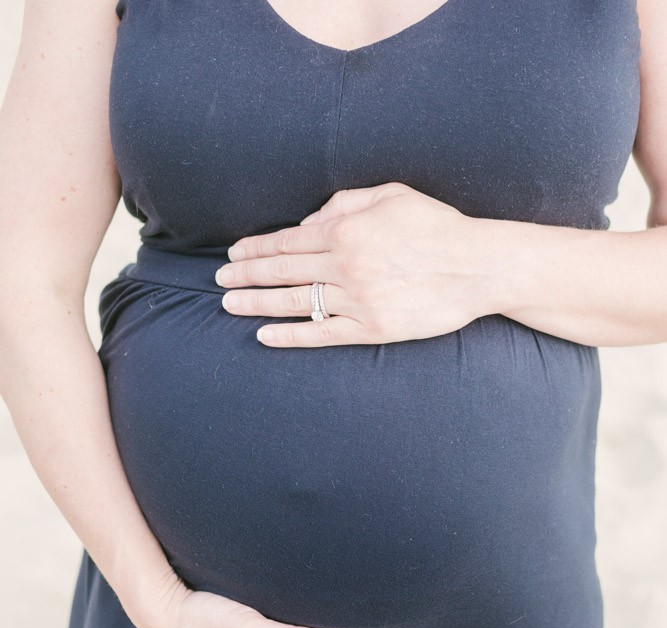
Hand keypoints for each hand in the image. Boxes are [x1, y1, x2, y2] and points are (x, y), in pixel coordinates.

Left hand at [215, 181, 500, 347]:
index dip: (255, 249)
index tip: (235, 256)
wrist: (478, 267)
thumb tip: (307, 220)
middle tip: (220, 282)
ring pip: (293, 303)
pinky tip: (264, 335)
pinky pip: (320, 334)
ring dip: (256, 304)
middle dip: (245, 276)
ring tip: (229, 305)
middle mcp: (344, 265)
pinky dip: (289, 336)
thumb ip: (344, 202)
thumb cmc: (436, 225)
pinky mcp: (371, 328)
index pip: (287, 241)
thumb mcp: (390, 195)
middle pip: (281, 271)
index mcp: (345, 230)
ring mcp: (356, 300)